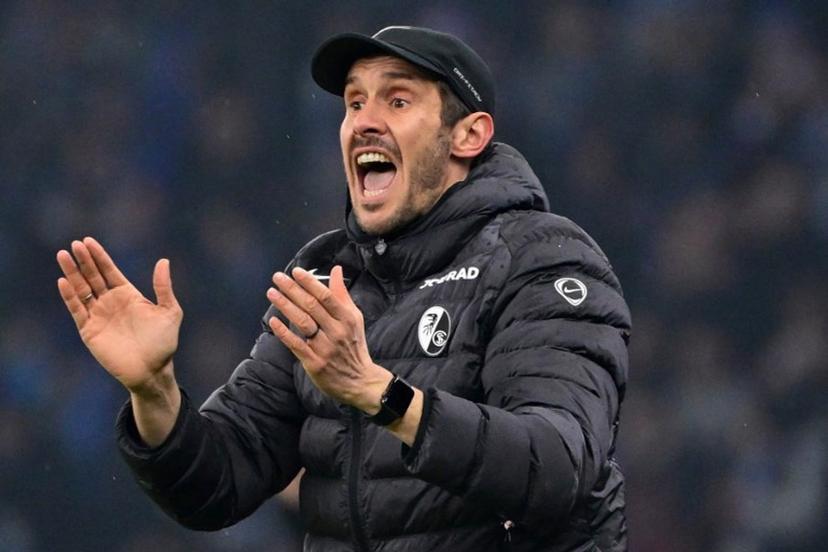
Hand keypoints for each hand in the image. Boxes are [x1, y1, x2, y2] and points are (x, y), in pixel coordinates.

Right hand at [56, 237, 182, 393]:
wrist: (152, 370)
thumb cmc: (163, 342)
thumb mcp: (169, 312)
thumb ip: (163, 288)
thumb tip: (163, 261)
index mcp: (128, 295)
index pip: (110, 271)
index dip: (99, 256)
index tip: (88, 241)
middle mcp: (111, 302)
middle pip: (93, 276)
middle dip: (84, 260)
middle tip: (74, 244)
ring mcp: (99, 315)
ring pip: (82, 290)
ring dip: (72, 273)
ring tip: (63, 256)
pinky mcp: (89, 330)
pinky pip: (77, 310)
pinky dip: (70, 296)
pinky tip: (63, 281)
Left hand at [266, 266, 390, 412]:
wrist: (359, 381)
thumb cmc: (354, 346)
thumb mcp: (354, 318)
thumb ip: (342, 295)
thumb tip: (336, 270)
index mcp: (347, 318)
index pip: (326, 296)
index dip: (310, 283)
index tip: (296, 271)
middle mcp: (336, 331)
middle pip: (312, 306)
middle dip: (293, 289)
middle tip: (277, 277)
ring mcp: (324, 348)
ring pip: (303, 322)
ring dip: (286, 306)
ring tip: (272, 293)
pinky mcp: (314, 362)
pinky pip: (296, 344)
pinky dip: (284, 332)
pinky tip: (273, 320)